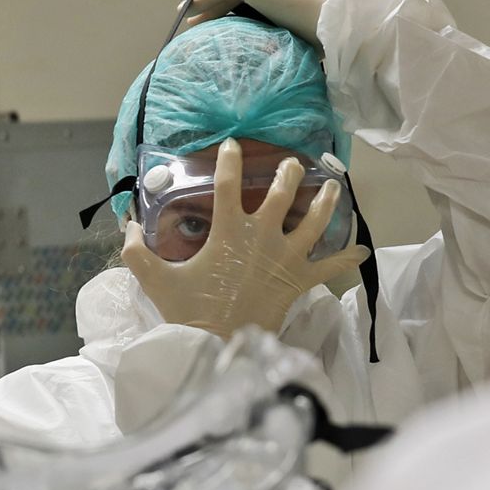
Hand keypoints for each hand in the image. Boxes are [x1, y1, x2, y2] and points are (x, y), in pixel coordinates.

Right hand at [121, 138, 369, 338]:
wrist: (219, 344)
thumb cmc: (189, 310)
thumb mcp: (155, 279)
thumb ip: (136, 251)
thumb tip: (127, 227)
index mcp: (229, 230)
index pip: (229, 184)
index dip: (230, 161)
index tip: (233, 145)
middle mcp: (263, 236)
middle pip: (283, 195)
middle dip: (290, 174)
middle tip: (294, 163)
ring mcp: (286, 257)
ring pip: (315, 222)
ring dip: (326, 202)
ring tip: (334, 186)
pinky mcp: (300, 280)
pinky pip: (330, 268)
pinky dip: (347, 258)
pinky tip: (363, 250)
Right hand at [172, 0, 337, 48]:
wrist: (337, 25)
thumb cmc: (294, 1)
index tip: (183, 14)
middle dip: (212, 9)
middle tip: (192, 29)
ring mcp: (284, 6)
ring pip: (249, 13)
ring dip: (229, 23)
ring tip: (213, 40)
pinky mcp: (294, 26)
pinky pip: (264, 29)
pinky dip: (250, 35)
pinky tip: (244, 48)